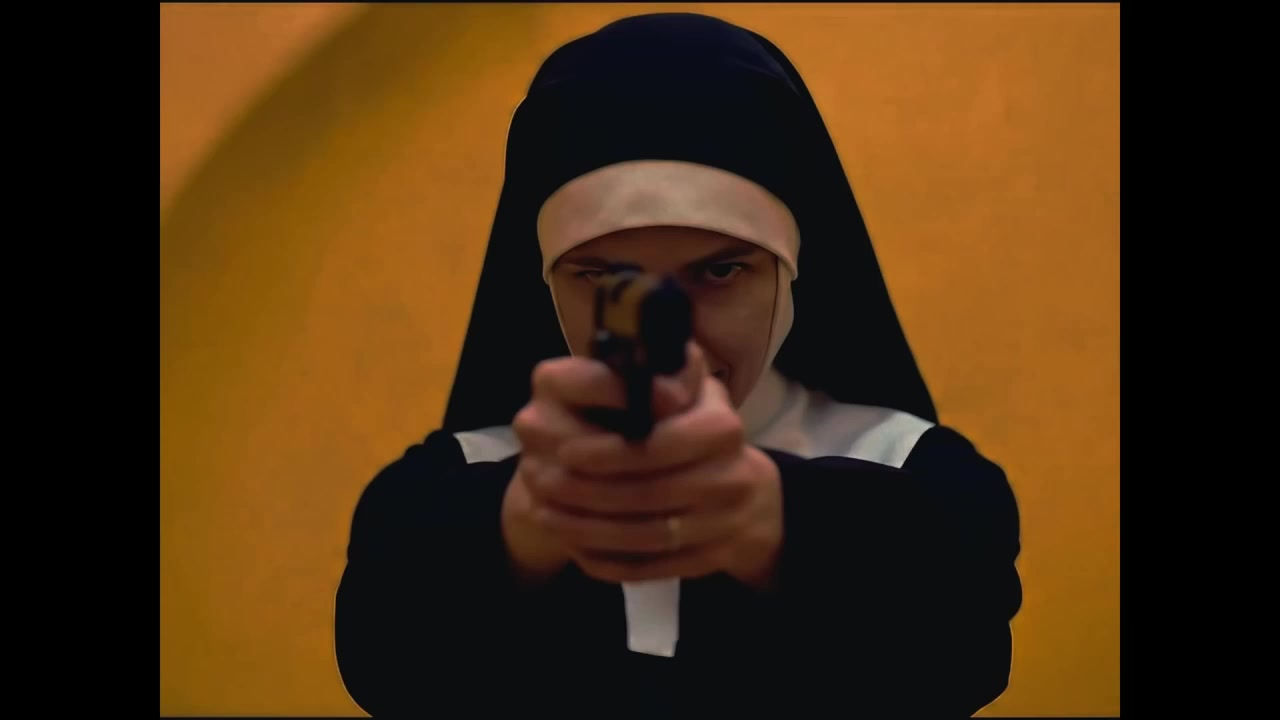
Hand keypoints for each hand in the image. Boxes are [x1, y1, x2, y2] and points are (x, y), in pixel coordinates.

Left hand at [516, 342, 784, 588]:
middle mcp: (733, 476)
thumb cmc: (698, 428)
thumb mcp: (686, 389)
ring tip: (545, 512)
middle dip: (585, 490)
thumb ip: (656, 378)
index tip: (566, 450)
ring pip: (644, 535)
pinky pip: (653, 568)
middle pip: (645, 493)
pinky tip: (575, 546)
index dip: (608, 451)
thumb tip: (636, 381)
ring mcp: (727, 523)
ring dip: (587, 528)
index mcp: (722, 427)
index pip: (658, 443)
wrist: (745, 492)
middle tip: (539, 482)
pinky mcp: (713, 560)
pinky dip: (610, 560)